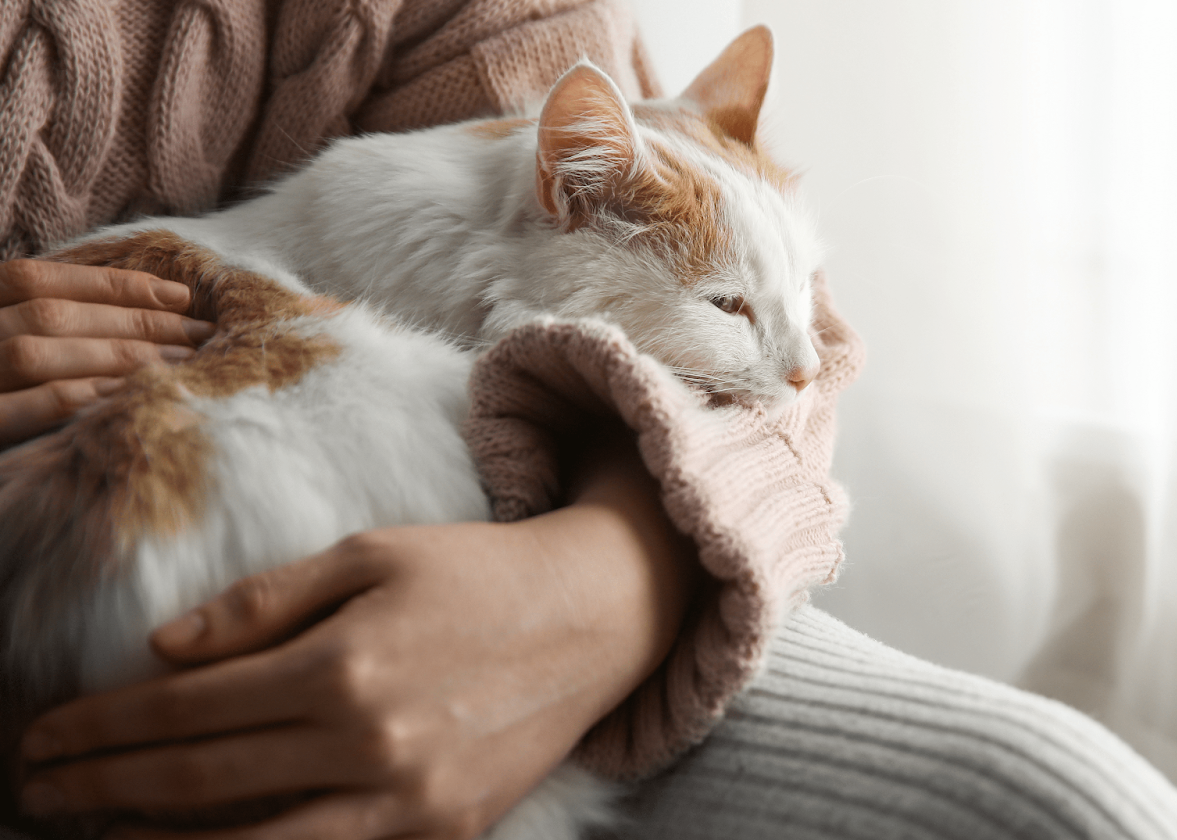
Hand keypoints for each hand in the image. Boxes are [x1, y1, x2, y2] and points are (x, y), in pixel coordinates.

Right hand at [0, 259, 215, 446]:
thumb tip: (134, 308)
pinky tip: (125, 397)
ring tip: (181, 363)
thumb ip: (43, 326)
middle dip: (132, 321)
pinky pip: (22, 409)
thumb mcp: (12, 340)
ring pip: (36, 354)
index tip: (180, 293)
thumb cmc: (5, 386)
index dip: (110, 283)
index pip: (36, 279)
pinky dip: (75, 397)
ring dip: (116, 355)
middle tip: (200, 333)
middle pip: (48, 316)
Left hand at [16, 437, 696, 839]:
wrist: (596, 618)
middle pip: (202, 782)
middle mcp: (371, 744)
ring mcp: (410, 805)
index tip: (47, 735)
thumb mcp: (373, 554)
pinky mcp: (445, 835)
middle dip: (105, 789)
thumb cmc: (479, 573)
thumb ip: (266, 600)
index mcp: (345, 665)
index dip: (103, 727)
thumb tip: (164, 651)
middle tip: (40, 792)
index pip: (187, 709)